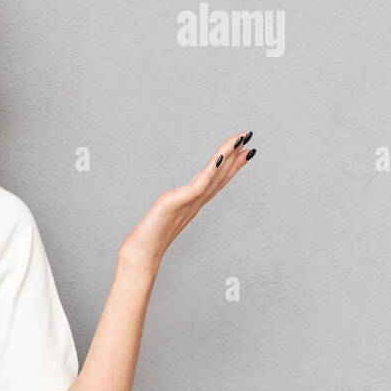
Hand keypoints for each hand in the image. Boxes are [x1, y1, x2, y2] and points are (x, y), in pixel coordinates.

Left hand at [120, 130, 257, 269]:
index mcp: (193, 202)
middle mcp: (195, 201)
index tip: (244, 150)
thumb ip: (175, 206)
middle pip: (220, 175)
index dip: (232, 164)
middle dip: (235, 156)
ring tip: (240, 141)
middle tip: (248, 137)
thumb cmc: (150, 238)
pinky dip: (210, 172)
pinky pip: (198, 185)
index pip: (216, 180)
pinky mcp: (178, 202)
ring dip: (227, 157)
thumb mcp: (166, 215)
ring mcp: (189, 202)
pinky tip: (219, 159)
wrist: (141, 252)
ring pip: (213, 176)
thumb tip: (178, 199)